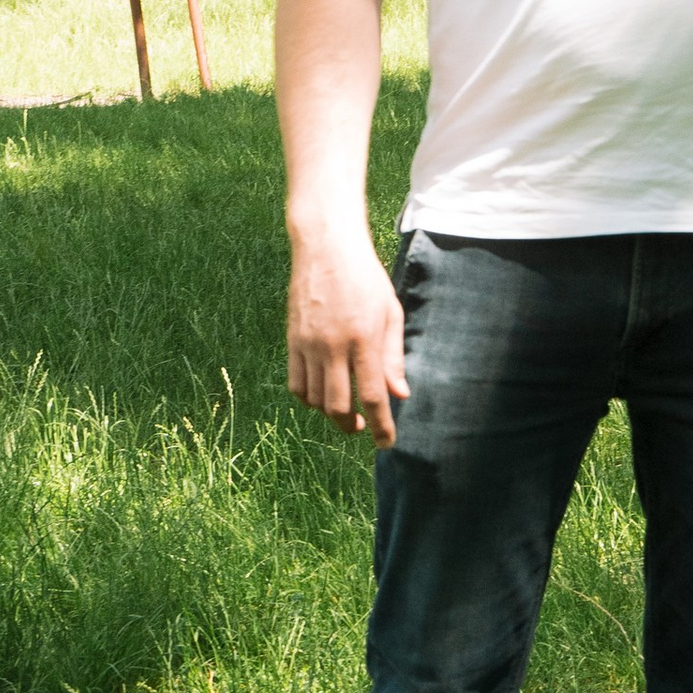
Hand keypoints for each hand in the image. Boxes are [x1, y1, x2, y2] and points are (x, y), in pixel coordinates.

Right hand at [287, 227, 410, 443]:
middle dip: (353, 426)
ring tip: (347, 410)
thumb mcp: (390, 312)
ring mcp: (308, 345)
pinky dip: (310, 398)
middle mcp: (333, 346)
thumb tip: (400, 395)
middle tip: (363, 427)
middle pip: (339, 406)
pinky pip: (296, 384)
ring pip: (316, 400)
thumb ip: (393, 356)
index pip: (373, 395)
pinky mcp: (292, 342)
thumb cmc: (365, 279)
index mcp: (364, 338)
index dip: (381, 425)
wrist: (326, 249)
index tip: (386, 443)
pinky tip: (323, 394)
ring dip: (332, 413)